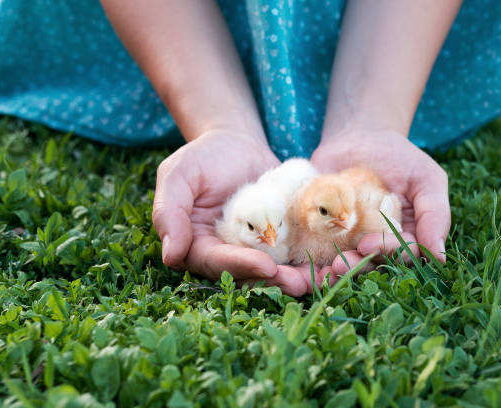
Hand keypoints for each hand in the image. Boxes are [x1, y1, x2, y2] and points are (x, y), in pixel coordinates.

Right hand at [153, 130, 319, 296]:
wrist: (237, 142)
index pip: (217, 263)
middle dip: (274, 282)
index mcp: (198, 245)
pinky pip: (294, 255)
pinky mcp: (279, 240)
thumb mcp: (179, 175)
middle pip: (248, 275)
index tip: (267, 267)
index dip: (240, 267)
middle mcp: (227, 253)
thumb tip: (170, 254)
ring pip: (275, 271)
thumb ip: (170, 212)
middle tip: (300, 283)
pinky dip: (311, 262)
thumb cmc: (203, 156)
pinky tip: (330, 265)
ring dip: (295, 278)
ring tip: (318, 279)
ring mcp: (255, 249)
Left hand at [309, 128, 450, 280]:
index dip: (385, 254)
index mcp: (405, 238)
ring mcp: (347, 242)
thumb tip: (440, 257)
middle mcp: (376, 245)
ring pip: (341, 266)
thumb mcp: (425, 179)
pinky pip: (314, 254)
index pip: (399, 255)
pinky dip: (306, 265)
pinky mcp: (320, 234)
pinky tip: (297, 267)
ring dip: (331, 273)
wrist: (358, 137)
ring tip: (322, 272)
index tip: (368, 245)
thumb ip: (434, 215)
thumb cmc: (398, 157)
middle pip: (368, 264)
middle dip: (355, 267)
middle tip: (341, 263)